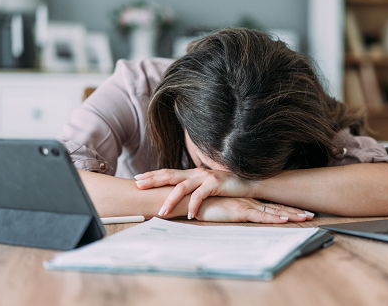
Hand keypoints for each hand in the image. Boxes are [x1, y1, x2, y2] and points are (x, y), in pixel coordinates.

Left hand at [135, 168, 254, 217]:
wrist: (249, 183)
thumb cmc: (227, 188)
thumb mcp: (207, 186)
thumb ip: (194, 188)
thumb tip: (179, 196)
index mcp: (193, 172)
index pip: (169, 172)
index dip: (153, 174)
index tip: (138, 178)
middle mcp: (196, 172)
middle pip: (170, 175)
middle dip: (153, 181)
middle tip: (138, 185)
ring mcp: (205, 177)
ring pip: (182, 188)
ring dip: (171, 201)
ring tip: (162, 212)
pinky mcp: (215, 184)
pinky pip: (200, 196)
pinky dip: (193, 206)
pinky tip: (190, 215)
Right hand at [186, 197, 312, 222]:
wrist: (192, 199)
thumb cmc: (205, 203)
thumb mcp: (222, 206)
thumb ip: (231, 208)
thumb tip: (238, 213)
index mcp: (247, 200)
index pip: (271, 205)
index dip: (286, 207)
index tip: (300, 210)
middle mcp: (250, 202)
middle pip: (277, 207)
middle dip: (295, 211)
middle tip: (310, 214)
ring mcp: (246, 205)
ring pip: (273, 212)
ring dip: (290, 215)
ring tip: (305, 217)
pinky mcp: (239, 211)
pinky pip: (260, 216)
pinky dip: (273, 219)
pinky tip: (284, 220)